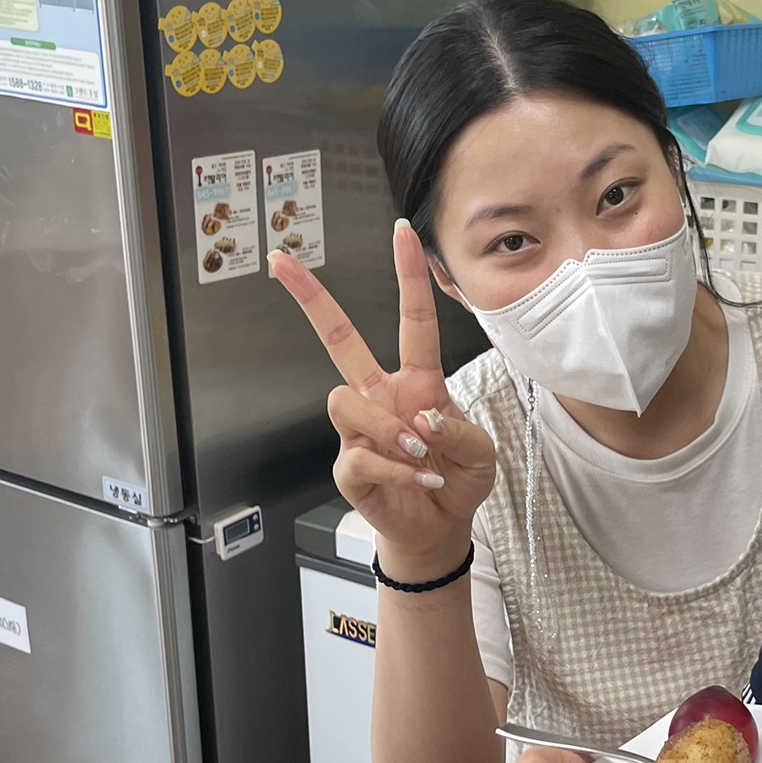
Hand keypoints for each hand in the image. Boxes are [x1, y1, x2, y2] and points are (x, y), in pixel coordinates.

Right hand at [271, 222, 495, 571]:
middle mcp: (380, 397)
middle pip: (338, 339)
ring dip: (389, 427)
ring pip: (345, 400)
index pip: (411, 320)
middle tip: (281, 263)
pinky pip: (360, 455)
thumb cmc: (457, 480)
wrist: (440, 528)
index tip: (402, 234)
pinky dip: (396, 469)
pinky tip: (416, 478)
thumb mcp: (480, 451)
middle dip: (310, 299)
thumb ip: (459, 428)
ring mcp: (359, 430)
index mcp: (416, 381)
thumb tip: (421, 418)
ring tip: (420, 453)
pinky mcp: (348, 467)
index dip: (408, 277)